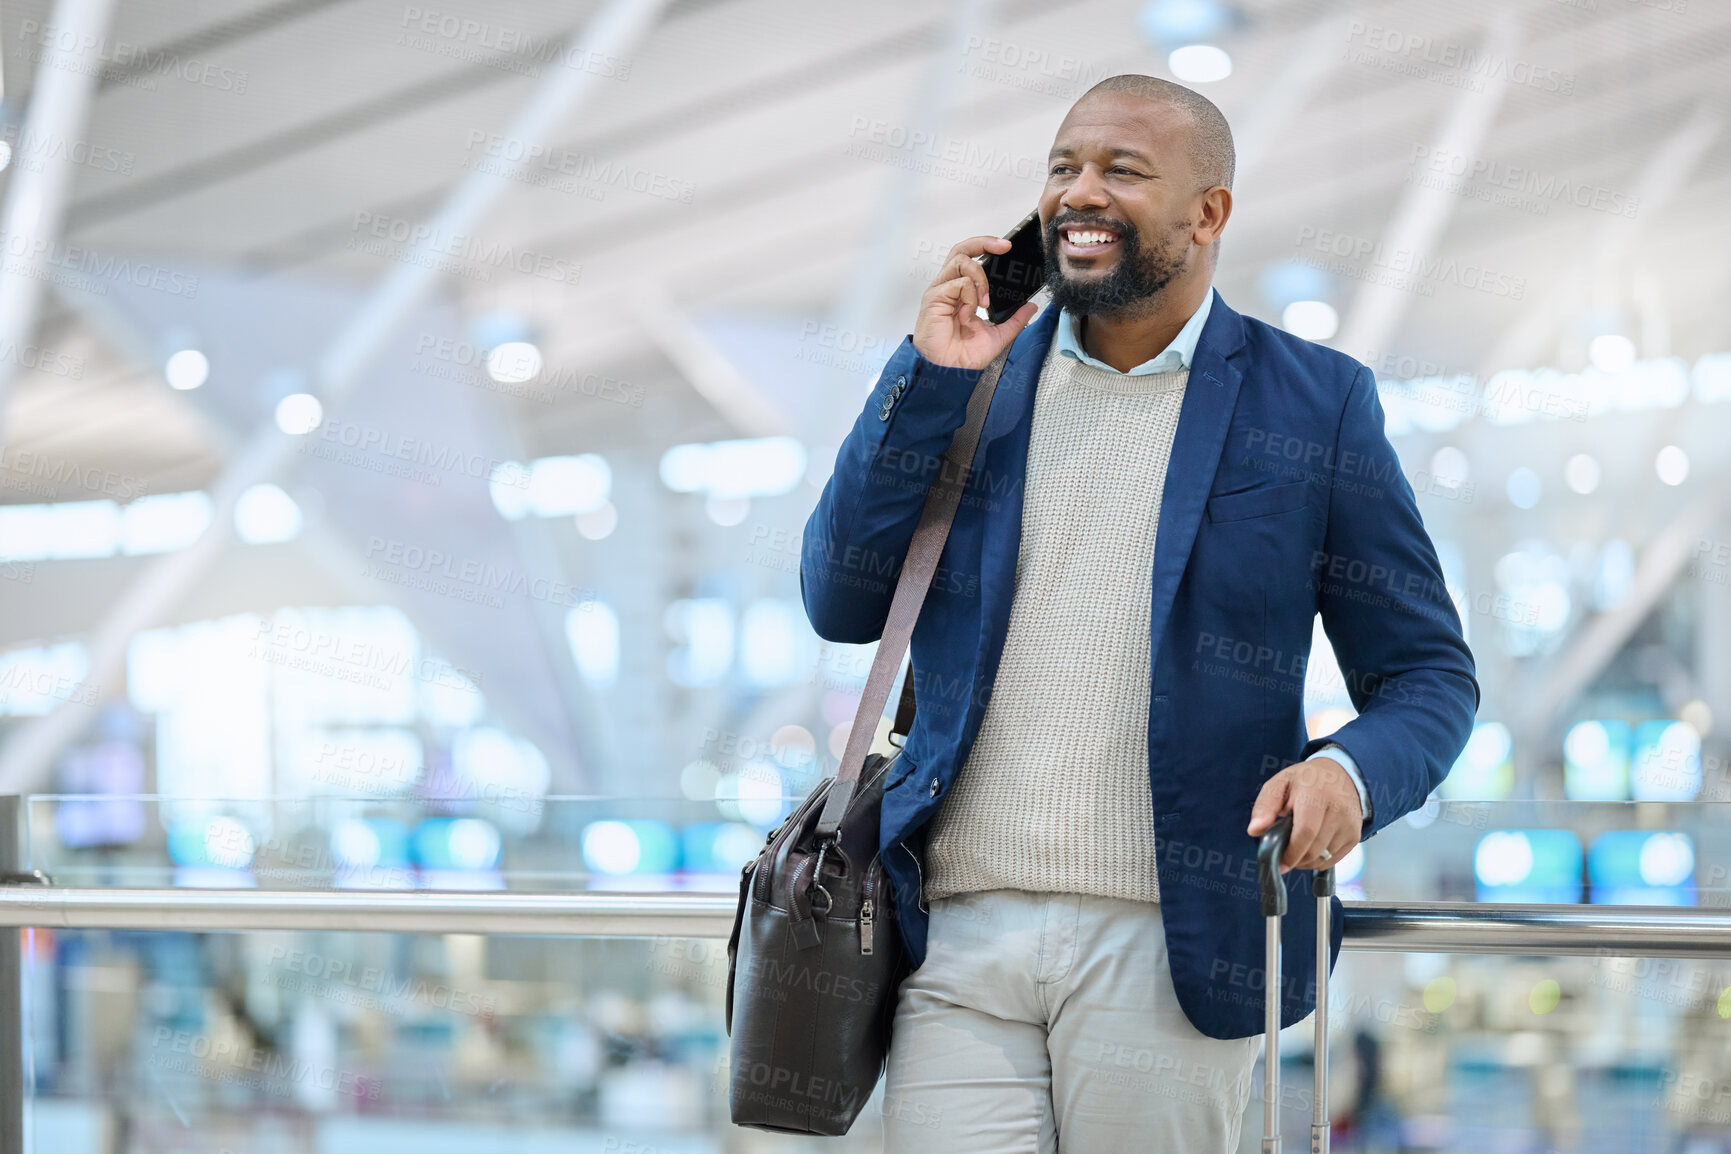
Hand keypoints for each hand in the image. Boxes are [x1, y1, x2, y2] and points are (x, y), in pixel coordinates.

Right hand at [912, 235, 1038, 368]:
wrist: (949, 372)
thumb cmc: (963, 356)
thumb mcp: (999, 335)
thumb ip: (1015, 319)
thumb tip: (1031, 306)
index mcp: (962, 293)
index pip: (971, 259)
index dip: (986, 247)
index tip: (1007, 248)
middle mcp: (950, 287)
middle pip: (962, 249)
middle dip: (983, 242)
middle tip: (1003, 247)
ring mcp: (941, 291)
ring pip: (961, 260)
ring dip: (980, 277)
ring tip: (985, 300)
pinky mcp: (935, 297)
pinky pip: (959, 283)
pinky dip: (970, 295)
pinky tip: (970, 313)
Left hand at [1246, 758, 1363, 873]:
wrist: (1340, 775)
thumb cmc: (1306, 780)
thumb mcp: (1280, 783)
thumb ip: (1265, 806)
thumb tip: (1255, 830)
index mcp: (1316, 794)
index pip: (1306, 832)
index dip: (1291, 852)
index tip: (1280, 862)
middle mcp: (1337, 810)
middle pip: (1314, 849)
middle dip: (1296, 858)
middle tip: (1284, 853)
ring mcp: (1349, 824)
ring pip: (1324, 858)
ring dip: (1306, 860)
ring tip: (1297, 845)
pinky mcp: (1355, 836)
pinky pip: (1333, 860)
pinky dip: (1318, 860)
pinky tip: (1310, 847)